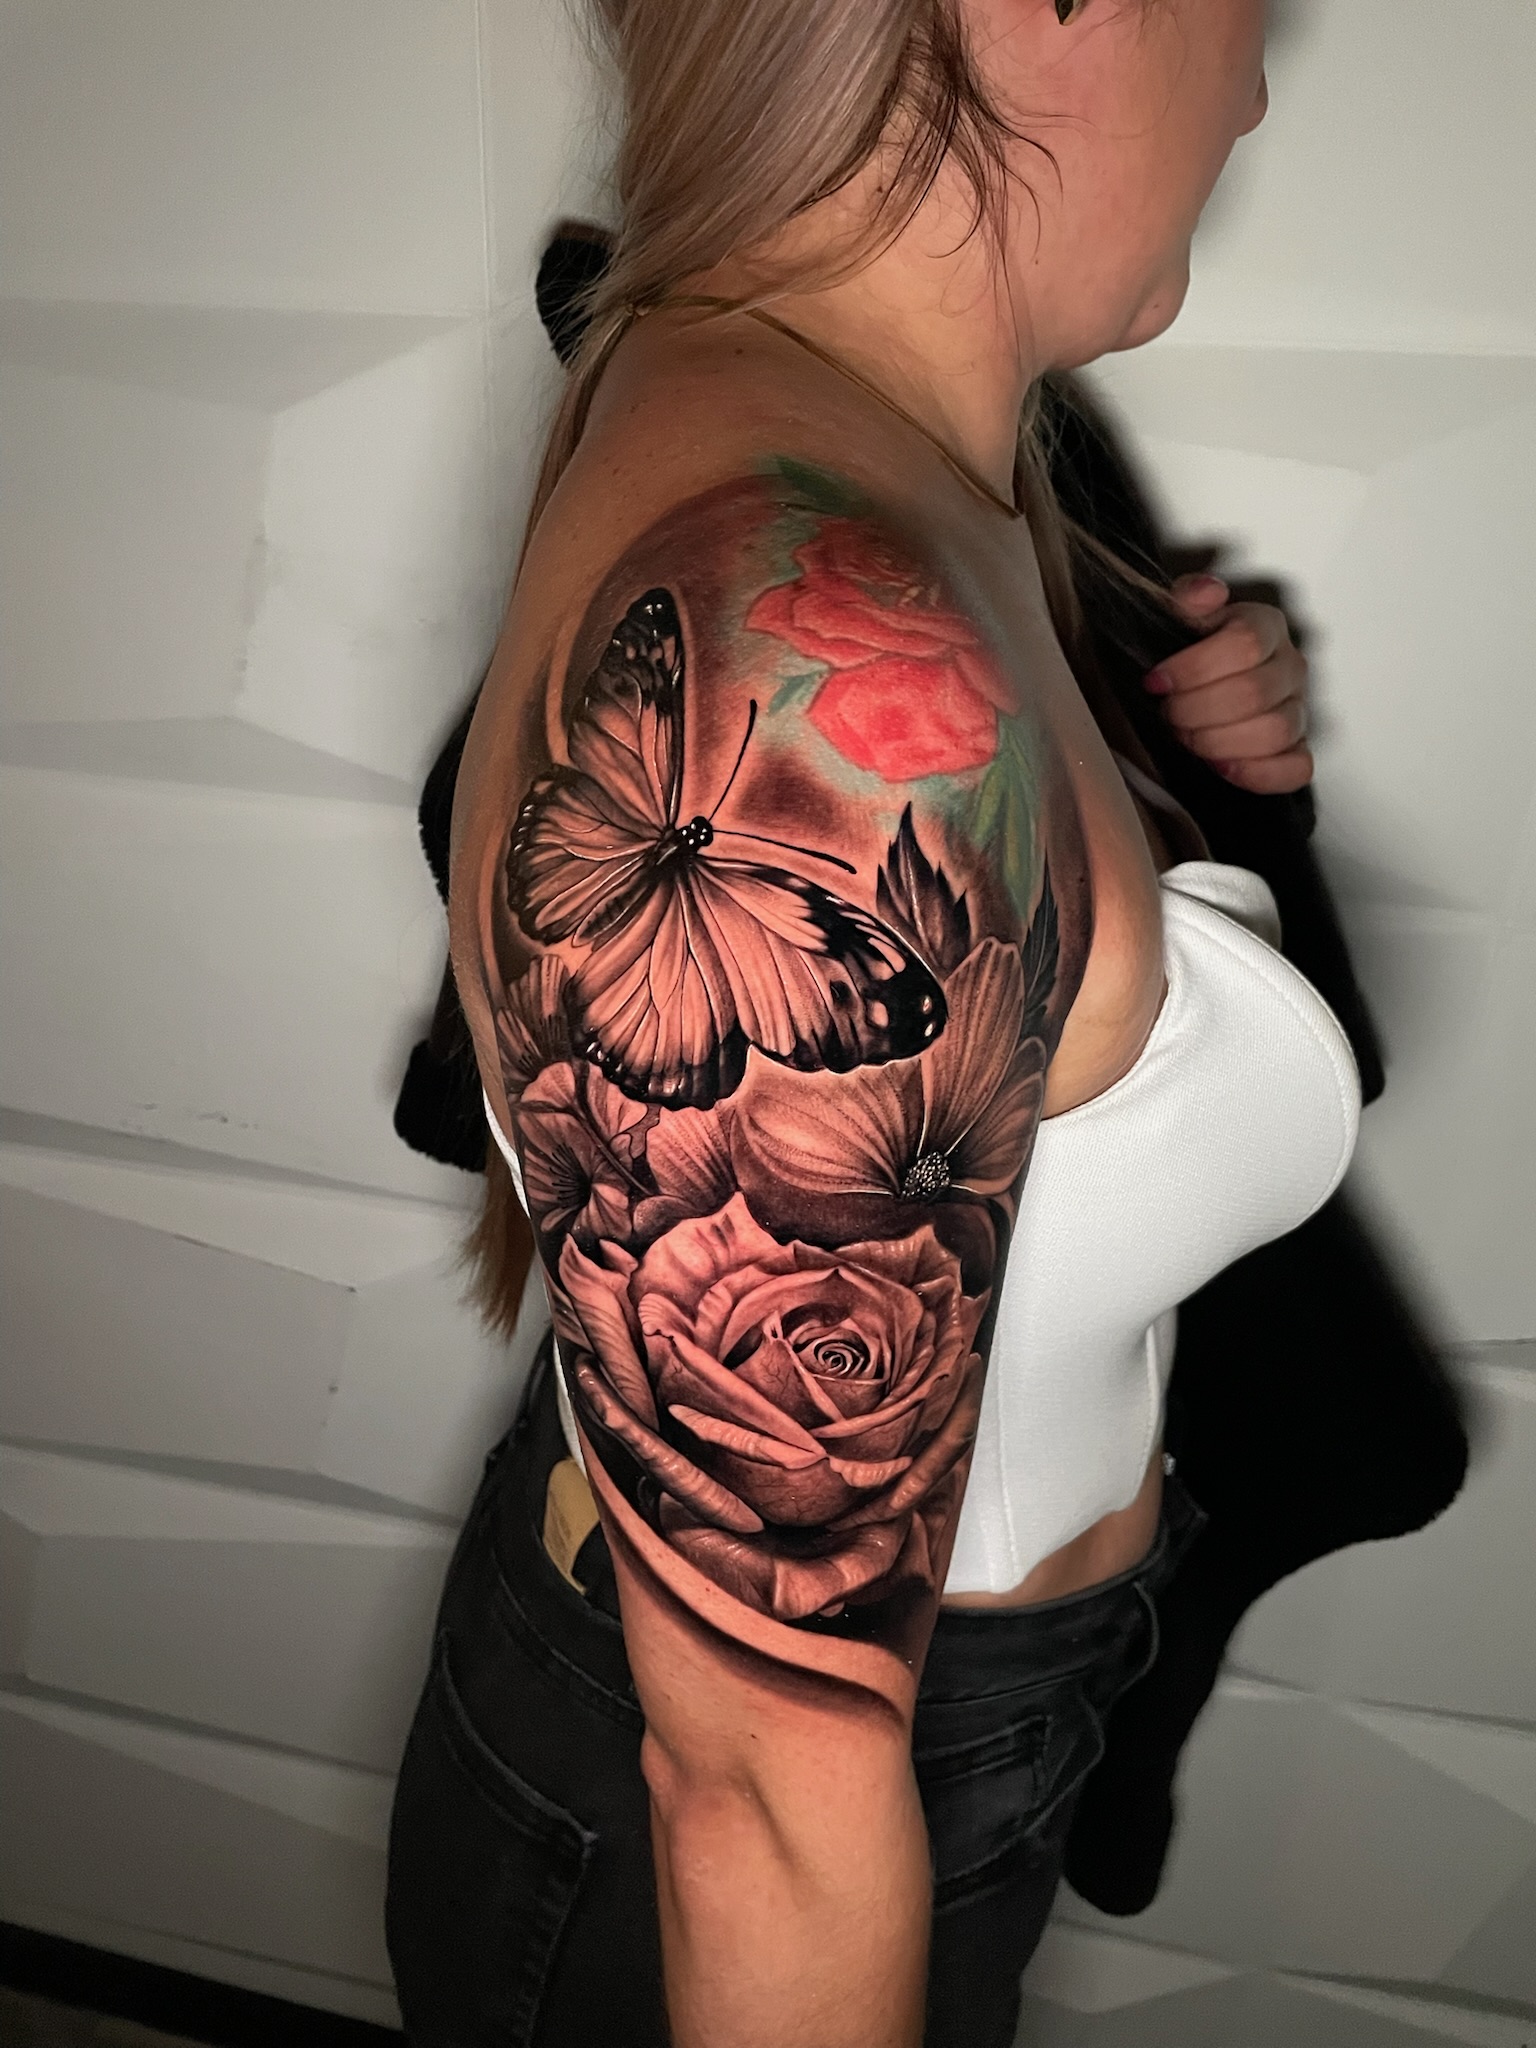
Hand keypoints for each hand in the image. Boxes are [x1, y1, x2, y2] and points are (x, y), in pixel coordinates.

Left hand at [1144, 575, 1313, 793]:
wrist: (1194, 688)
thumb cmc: (1187, 653)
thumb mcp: (1178, 618)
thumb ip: (1187, 600)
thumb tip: (1205, 594)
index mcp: (1265, 626)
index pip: (1245, 644)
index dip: (1194, 668)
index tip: (1156, 681)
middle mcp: (1290, 666)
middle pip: (1254, 692)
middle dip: (1197, 710)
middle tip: (1168, 713)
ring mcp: (1299, 709)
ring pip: (1276, 731)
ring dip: (1218, 742)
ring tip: (1188, 738)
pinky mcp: (1298, 750)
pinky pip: (1296, 768)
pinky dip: (1258, 774)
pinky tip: (1221, 767)